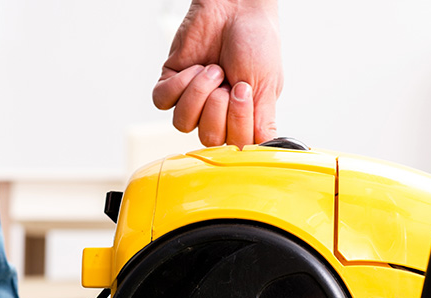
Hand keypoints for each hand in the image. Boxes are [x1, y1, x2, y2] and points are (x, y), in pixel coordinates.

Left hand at [152, 0, 282, 147]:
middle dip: (218, 107)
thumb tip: (261, 151)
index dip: (237, 122)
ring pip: (182, 123)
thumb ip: (263, 123)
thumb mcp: (267, 86)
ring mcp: (193, 100)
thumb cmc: (257, 43)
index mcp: (243, 119)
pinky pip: (163, 101)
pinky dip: (179, 83)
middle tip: (228, 81)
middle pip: (208, 138)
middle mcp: (217, 114)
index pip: (235, 146)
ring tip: (213, 70)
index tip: (245, 91)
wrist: (235, 8)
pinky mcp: (171, 83)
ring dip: (198, 93)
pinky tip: (195, 67)